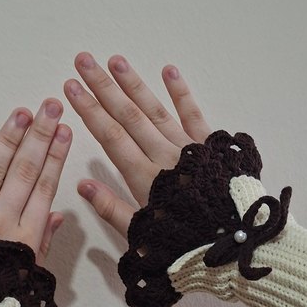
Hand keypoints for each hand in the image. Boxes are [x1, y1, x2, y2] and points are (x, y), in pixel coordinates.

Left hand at [0, 99, 70, 263]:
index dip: (57, 157)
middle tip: (51, 107)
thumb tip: (58, 214)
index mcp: (25, 239)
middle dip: (40, 136)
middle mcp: (0, 222)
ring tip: (23, 113)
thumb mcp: (28, 280)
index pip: (45, 188)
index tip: (66, 131)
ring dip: (9, 138)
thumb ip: (42, 244)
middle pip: (24, 171)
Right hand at [63, 52, 211, 235]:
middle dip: (103, 87)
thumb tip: (82, 184)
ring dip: (134, 84)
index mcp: (144, 179)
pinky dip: (181, 93)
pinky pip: (194, 115)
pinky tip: (168, 71)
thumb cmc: (186, 245)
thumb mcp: (143, 236)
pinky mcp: (213, 148)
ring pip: (155, 110)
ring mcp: (189, 148)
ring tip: (115, 60)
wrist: (235, 246)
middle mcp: (164, 157)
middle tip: (84, 60)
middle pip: (128, 115)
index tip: (71, 86)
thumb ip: (112, 210)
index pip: (110, 136)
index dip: (89, 110)